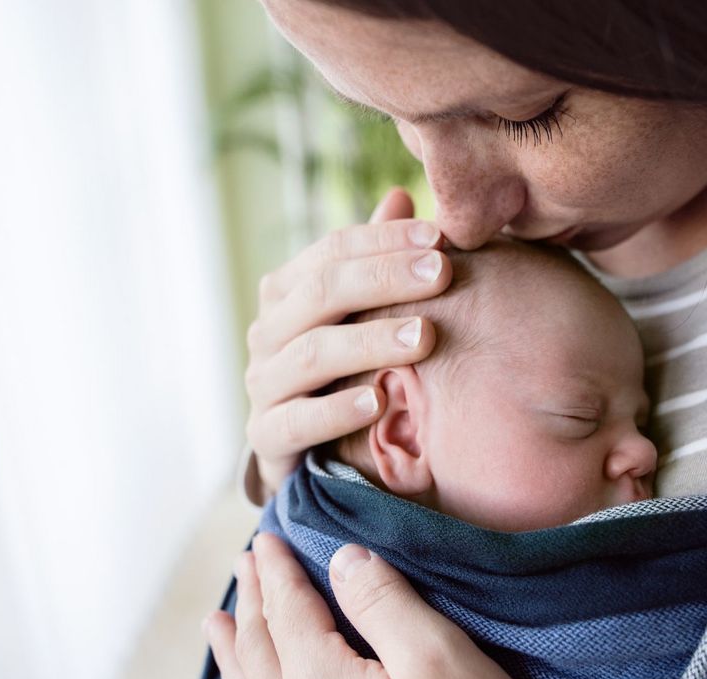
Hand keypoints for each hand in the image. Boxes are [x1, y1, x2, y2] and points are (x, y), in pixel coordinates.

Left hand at [203, 534, 523, 678]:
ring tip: (217, 623)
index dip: (277, 571)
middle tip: (246, 563)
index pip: (288, 612)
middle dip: (254, 600)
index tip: (265, 540)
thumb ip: (385, 605)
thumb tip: (343, 559)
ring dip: (236, 648)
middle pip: (262, 646)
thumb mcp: (438, 659)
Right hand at [243, 189, 450, 502]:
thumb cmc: (346, 369)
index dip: (386, 239)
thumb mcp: (362, 313)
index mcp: (288, 291)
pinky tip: (379, 403)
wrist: (310, 455)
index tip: (441, 238)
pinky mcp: (266, 438)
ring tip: (424, 337)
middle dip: (385, 279)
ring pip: (312, 354)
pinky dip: (337, 411)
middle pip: (322, 292)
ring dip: (370, 342)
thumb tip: (399, 195)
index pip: (334, 250)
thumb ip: (377, 261)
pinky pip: (297, 421)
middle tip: (443, 273)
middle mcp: (268, 332)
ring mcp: (263, 385)